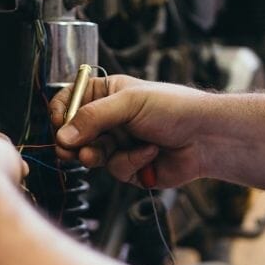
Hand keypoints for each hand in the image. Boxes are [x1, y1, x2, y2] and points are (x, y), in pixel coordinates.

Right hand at [49, 75, 210, 187]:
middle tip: (69, 149)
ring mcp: (118, 143)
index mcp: (107, 94)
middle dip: (72, 142)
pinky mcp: (129, 166)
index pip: (70, 100)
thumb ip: (93, 117)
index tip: (58, 124)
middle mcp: (109, 119)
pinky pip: (115, 170)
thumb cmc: (174, 108)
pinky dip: (130, 163)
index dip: (61, 113)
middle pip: (74, 133)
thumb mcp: (129, 103)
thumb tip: (62, 134)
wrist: (206, 137)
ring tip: (102, 153)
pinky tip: (149, 153)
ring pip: (91, 155)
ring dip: (97, 155)